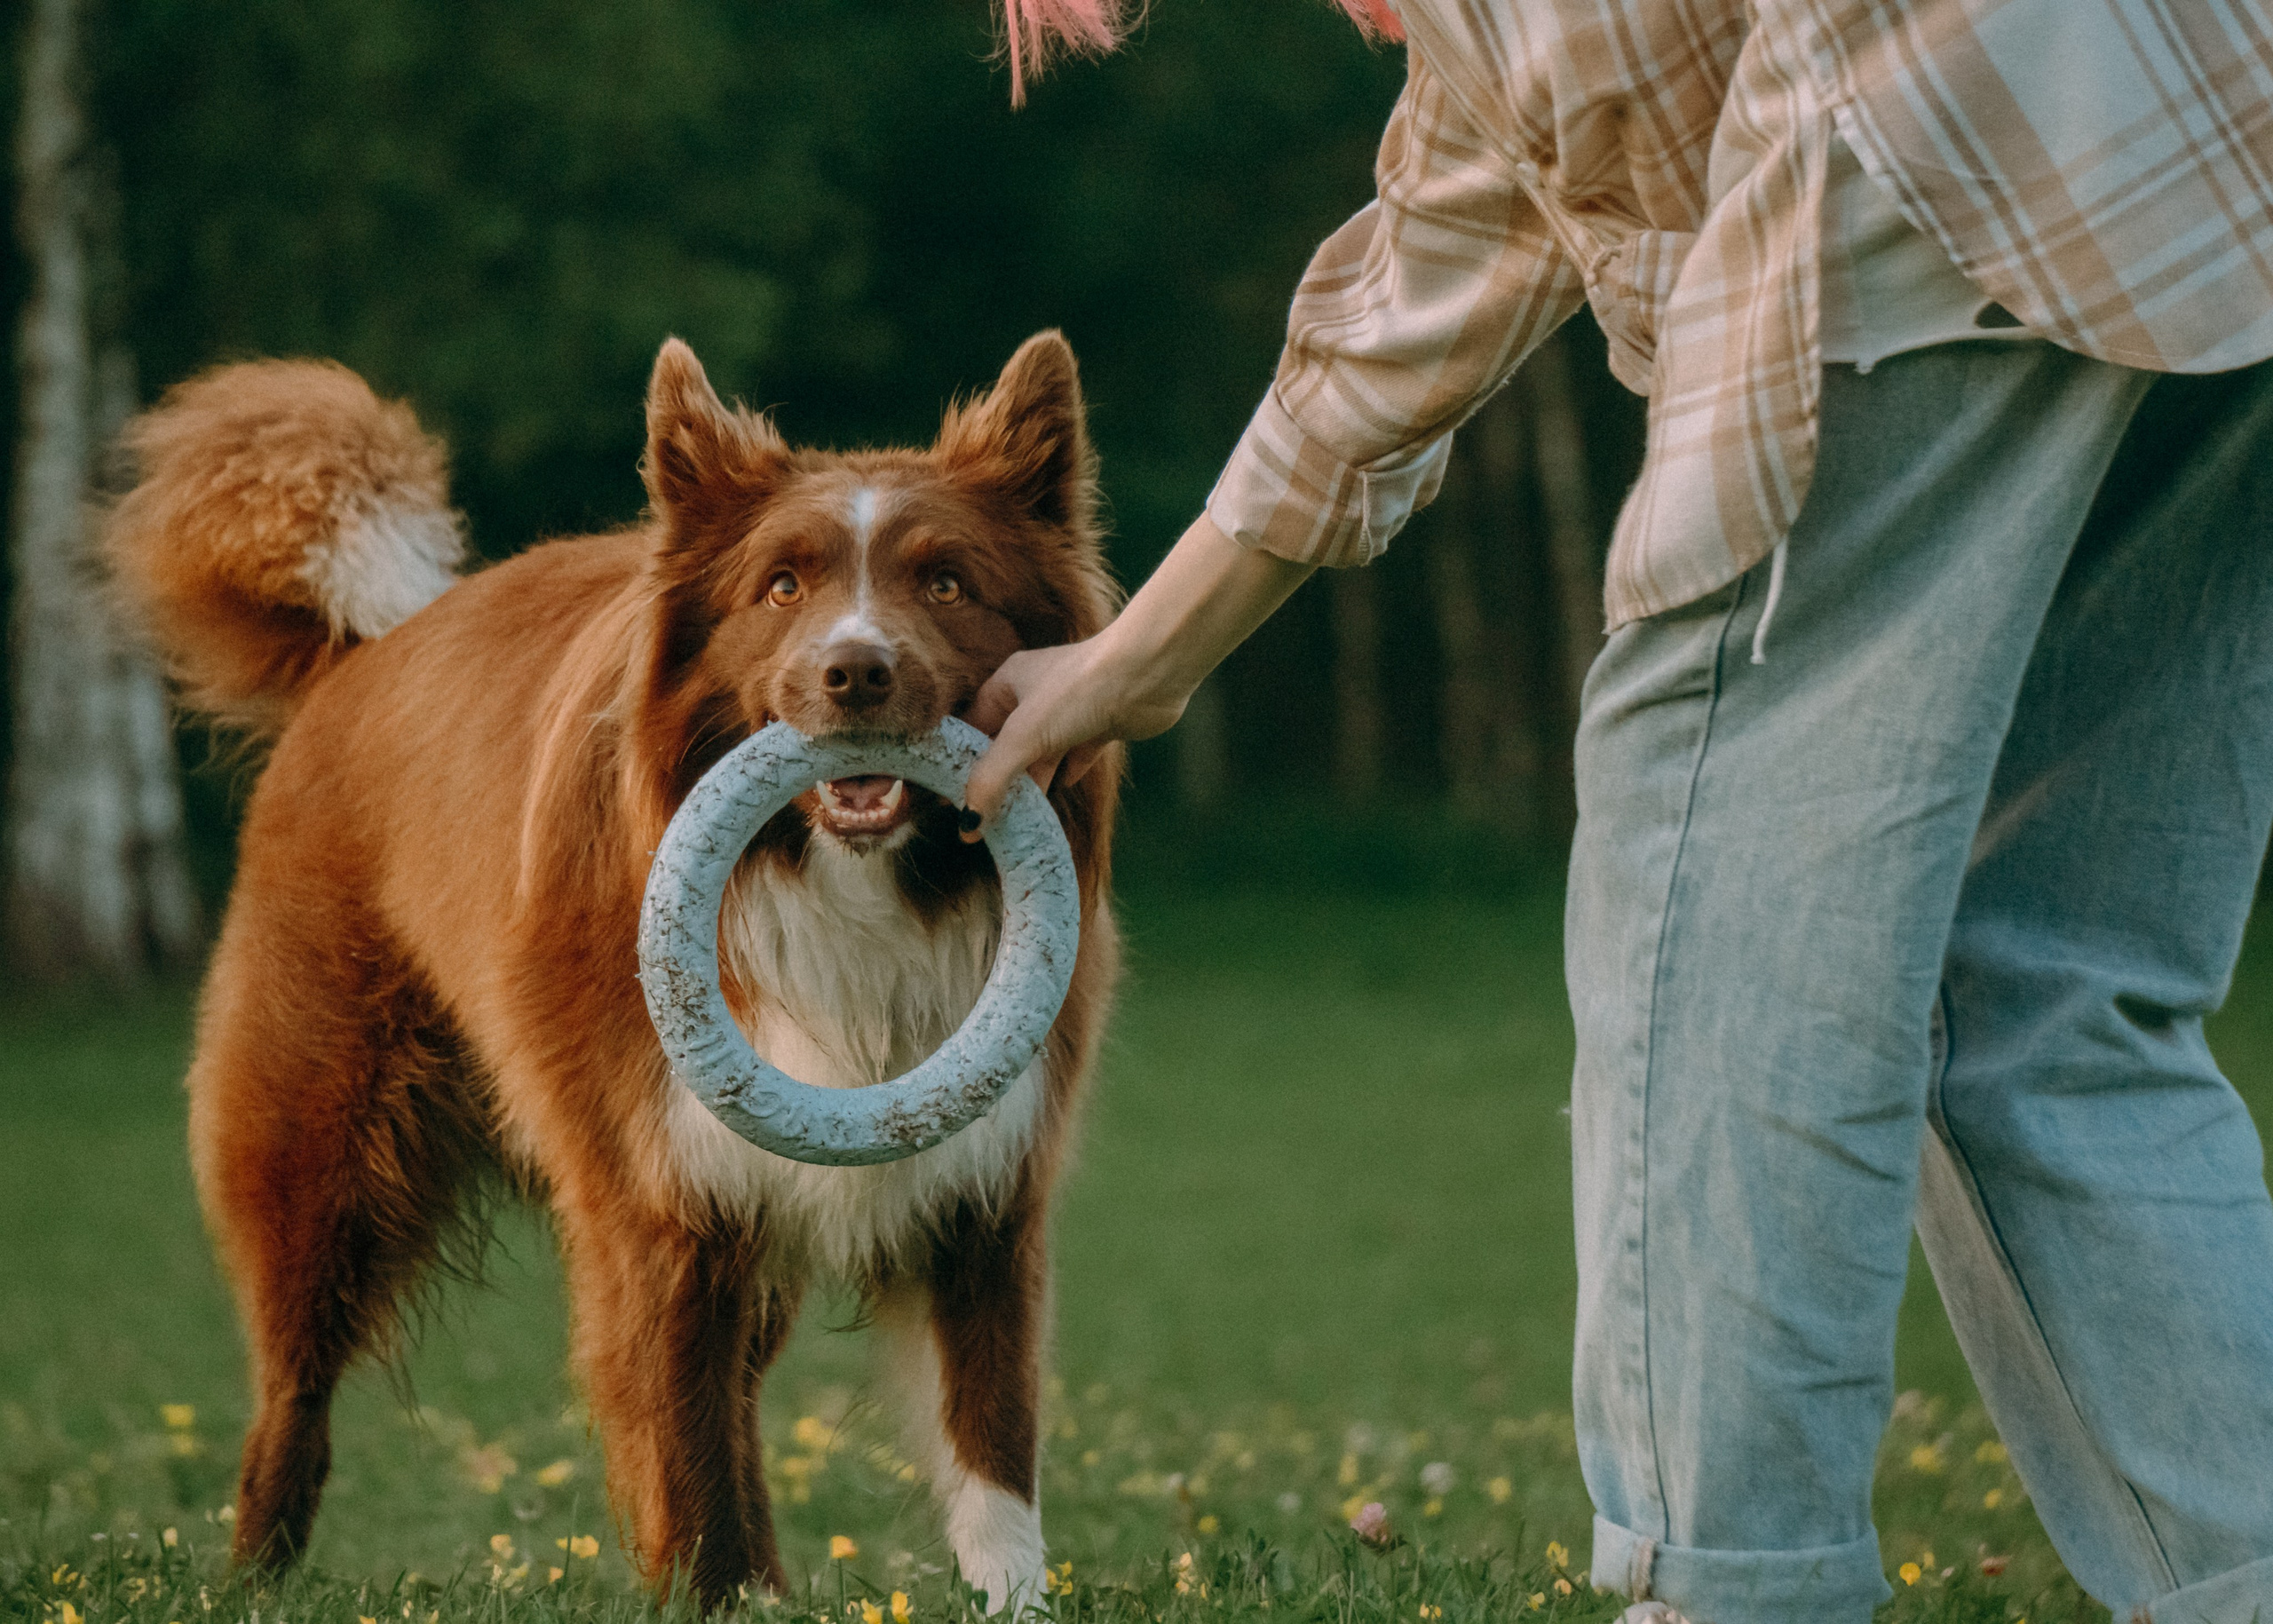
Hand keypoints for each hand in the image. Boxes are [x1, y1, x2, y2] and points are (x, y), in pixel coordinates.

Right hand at [957, 513, 1314, 839]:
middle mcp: (1034, 695)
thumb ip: (992, 778)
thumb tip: (967, 822)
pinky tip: (1057, 794)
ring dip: (1030, 785)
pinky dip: (1064, 775)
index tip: (948, 803)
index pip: (971, 729)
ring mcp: (1068, 711)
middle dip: (996, 782)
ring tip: (1014, 822)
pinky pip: (1072, 757)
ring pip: (1039, 756)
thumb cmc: (1080, 691)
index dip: (959, 765)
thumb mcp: (1025, 735)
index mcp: (1007, 683)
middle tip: (980, 823)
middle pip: (1005, 747)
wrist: (1148, 675)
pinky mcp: (1098, 726)